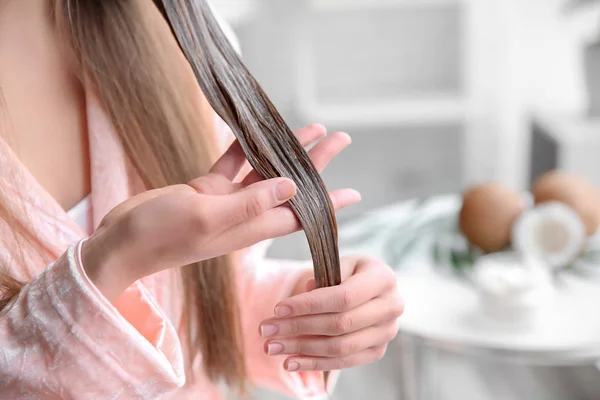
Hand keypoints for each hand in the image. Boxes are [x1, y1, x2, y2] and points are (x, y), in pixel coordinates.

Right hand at [83, 124, 359, 300]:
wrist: (122, 242)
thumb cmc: (160, 234)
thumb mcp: (206, 216)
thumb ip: (249, 204)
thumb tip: (290, 187)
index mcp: (249, 227)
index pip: (299, 214)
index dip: (327, 203)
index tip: (354, 192)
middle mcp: (244, 215)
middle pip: (289, 186)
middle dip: (315, 163)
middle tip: (339, 138)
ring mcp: (225, 202)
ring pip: (264, 171)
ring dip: (285, 150)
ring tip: (310, 127)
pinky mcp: (206, 190)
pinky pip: (233, 164)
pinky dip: (245, 147)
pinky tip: (258, 130)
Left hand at [259, 257, 402, 371]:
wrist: (374, 286)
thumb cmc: (352, 271)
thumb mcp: (340, 262)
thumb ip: (324, 274)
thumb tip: (307, 291)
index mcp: (383, 279)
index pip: (342, 297)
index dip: (309, 305)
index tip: (278, 308)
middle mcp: (391, 307)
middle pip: (339, 324)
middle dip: (298, 328)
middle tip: (267, 330)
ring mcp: (386, 332)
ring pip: (340, 347)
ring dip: (302, 349)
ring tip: (272, 347)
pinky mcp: (378, 351)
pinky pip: (344, 362)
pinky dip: (314, 363)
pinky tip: (290, 362)